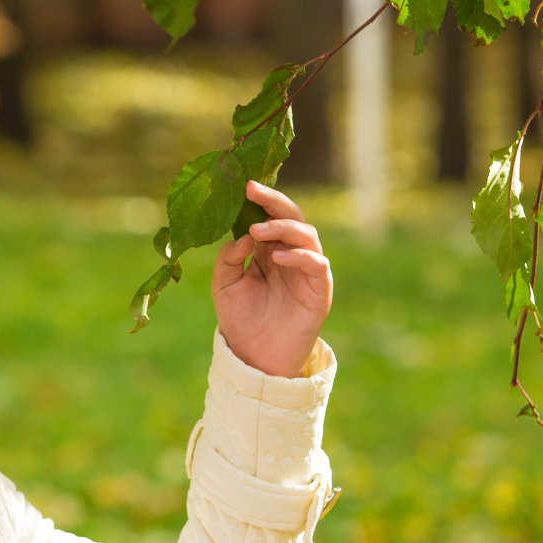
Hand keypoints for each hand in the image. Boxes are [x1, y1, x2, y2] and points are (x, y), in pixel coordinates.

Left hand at [212, 181, 332, 376]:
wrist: (253, 356)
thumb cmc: (239, 319)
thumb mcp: (224, 285)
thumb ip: (229, 258)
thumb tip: (245, 235)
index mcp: (266, 250)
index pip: (268, 217)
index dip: (260, 200)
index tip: (245, 185)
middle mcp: (289, 255)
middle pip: (291, 218)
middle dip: (274, 203)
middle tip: (253, 193)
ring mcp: (306, 270)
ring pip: (307, 235)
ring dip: (283, 228)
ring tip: (257, 231)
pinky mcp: (318, 289)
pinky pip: (317, 264)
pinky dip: (299, 256)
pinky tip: (277, 258)